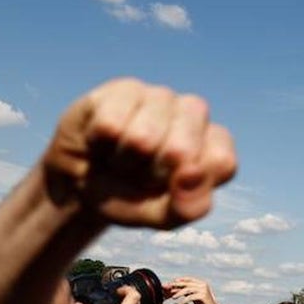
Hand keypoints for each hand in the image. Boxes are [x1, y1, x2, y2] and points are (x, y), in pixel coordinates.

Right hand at [42, 78, 236, 228]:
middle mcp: (195, 114)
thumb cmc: (131, 196)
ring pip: (143, 137)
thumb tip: (193, 173)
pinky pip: (110, 124)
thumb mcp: (161, 216)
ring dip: (124, 159)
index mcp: (215, 146)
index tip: (169, 187)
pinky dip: (100, 143)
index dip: (187, 185)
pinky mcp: (126, 88)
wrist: (82, 181)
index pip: (222, 163)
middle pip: (181, 150)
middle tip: (142, 172)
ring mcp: (162, 97)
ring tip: (121, 156)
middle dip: (152, 173)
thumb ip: (188, 206)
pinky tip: (102, 139)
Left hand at [153, 277, 217, 303]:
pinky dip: (184, 300)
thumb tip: (176, 290)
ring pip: (188, 289)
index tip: (171, 283)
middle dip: (177, 285)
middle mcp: (203, 284)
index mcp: (201, 283)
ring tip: (173, 297)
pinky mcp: (203, 296)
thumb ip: (188, 292)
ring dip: (179, 293)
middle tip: (168, 288)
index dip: (180, 280)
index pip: (188, 279)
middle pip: (187, 284)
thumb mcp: (194, 297)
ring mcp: (203, 290)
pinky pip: (191, 297)